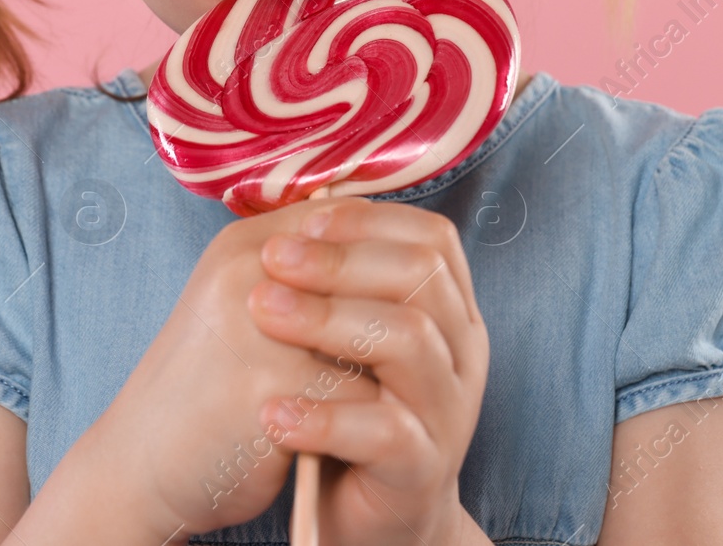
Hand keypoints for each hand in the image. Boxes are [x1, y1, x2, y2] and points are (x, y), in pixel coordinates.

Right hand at [68, 197, 385, 539]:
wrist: (140, 461)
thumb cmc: (205, 384)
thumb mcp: (242, 304)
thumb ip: (305, 269)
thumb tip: (390, 246)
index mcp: (246, 242)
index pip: (353, 220)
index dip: (390, 262)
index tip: (402, 301)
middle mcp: (251, 270)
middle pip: (376, 270)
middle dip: (401, 315)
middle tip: (409, 352)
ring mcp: (259, 326)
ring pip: (380, 332)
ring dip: (388, 369)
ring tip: (380, 391)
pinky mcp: (272, 388)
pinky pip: (364, 394)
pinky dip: (369, 416)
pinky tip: (355, 430)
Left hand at [247, 198, 490, 545]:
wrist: (366, 517)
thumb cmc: (348, 414)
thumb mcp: (346, 340)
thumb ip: (338, 282)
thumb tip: (296, 206)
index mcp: (448, 312)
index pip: (429, 239)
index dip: (365, 223)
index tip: (298, 226)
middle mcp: (461, 354)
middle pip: (419, 277)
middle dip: (339, 260)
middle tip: (270, 261)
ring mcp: (449, 412)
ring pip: (407, 339)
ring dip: (327, 319)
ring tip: (261, 315)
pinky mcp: (424, 469)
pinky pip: (385, 430)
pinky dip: (323, 416)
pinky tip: (272, 412)